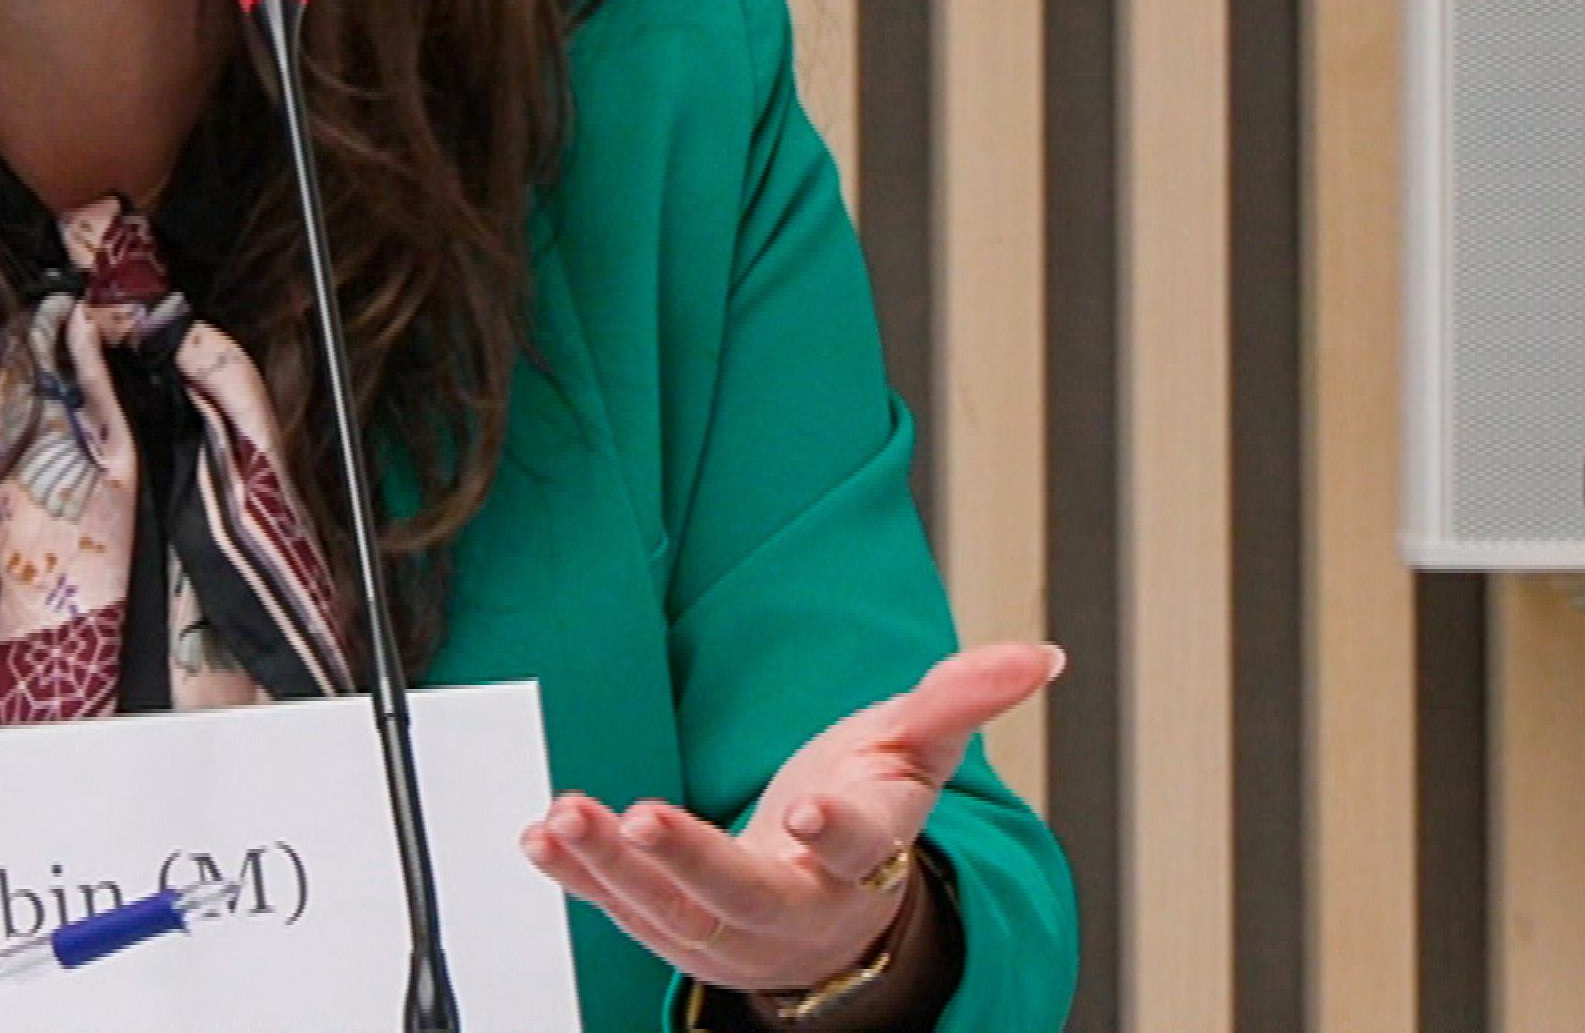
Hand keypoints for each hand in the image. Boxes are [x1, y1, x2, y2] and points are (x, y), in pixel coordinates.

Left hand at [518, 640, 1061, 996]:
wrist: (834, 904)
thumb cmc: (871, 810)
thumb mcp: (918, 750)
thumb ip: (965, 699)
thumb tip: (1043, 656)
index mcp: (868, 856)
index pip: (859, 846)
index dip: (837, 829)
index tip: (807, 811)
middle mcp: (800, 905)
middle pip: (744, 895)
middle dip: (687, 860)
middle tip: (636, 818)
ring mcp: (732, 928)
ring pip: (669, 914)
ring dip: (610, 869)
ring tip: (564, 817)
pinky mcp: (674, 927)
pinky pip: (620, 912)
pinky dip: (577, 878)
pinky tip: (541, 837)